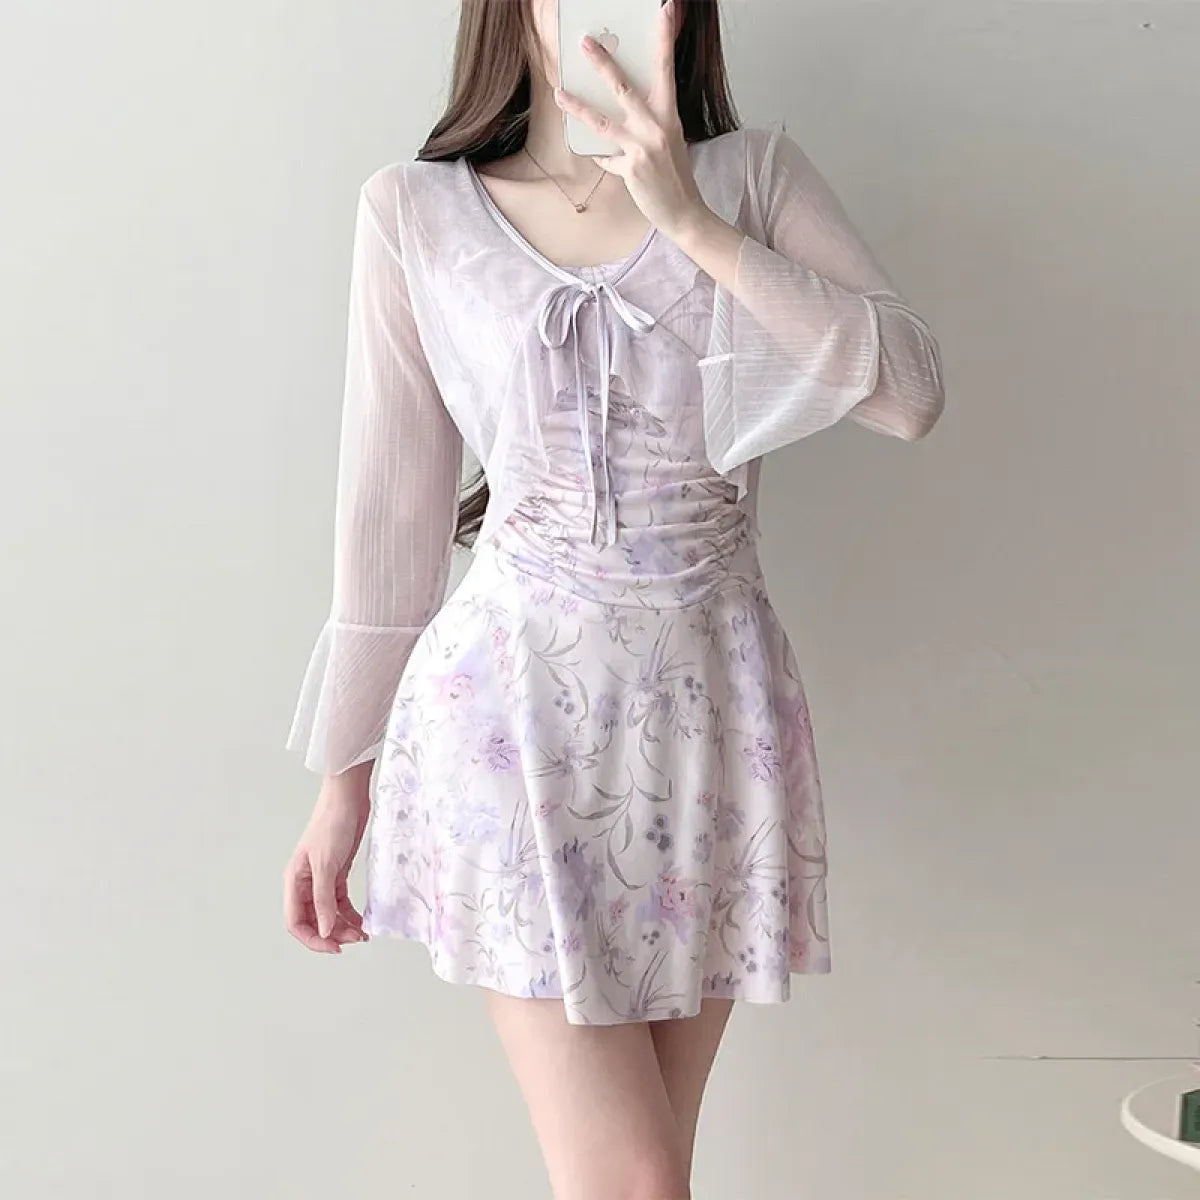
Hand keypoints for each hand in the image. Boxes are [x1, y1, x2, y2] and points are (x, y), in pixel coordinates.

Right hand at [283, 766, 371, 953]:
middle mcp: (305, 883)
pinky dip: (349, 913)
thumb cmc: (332, 824)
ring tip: (361, 934)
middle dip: (331, 934)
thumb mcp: (327, 865)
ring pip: (327, 913)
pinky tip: (361, 920)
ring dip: (342, 926)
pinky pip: (339, 901)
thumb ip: (324, 900)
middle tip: (354, 940)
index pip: (295, 922)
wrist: (348, 798)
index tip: (334, 947)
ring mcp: (322, 878)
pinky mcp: (337, 873)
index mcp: (294, 881)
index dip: (313, 939)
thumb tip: (324, 930)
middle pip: (312, 920)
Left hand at [553, 0, 709, 241]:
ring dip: (577, 106)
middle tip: (584, 43)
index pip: (666, 68)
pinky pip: (605, 157)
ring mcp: (642, 148)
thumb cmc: (674, 175)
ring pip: (601, 122)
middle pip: (622, 88)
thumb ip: (648, 121)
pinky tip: (601, 157)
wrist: (683, 212)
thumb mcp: (668, 139)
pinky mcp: (631, 169)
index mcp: (669, 115)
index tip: (665, 9)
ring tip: (559, 93)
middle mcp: (657, 127)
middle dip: (602, 63)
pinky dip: (602, 157)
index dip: (664, 38)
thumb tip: (621, 107)